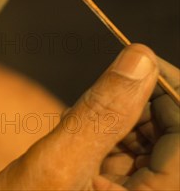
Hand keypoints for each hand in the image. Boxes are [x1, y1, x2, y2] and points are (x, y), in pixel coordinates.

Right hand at [0, 44, 179, 189]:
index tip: (136, 59)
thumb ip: (100, 112)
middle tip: (93, 105)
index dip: (169, 88)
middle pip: (176, 135)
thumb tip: (139, 58)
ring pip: (158, 144)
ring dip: (122, 125)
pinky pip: (139, 161)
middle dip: (140, 109)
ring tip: (80, 131)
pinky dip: (112, 142)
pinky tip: (82, 144)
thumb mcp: (57, 166)